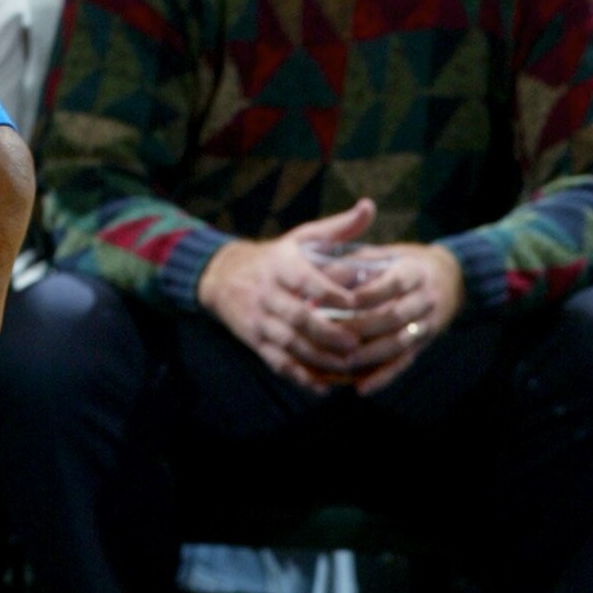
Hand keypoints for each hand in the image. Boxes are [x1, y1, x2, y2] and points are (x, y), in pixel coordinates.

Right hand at [196, 198, 379, 390]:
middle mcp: (267, 293)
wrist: (223, 276)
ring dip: (319, 359)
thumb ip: (338, 227)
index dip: (329, 292)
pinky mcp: (255, 341)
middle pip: (297, 317)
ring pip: (289, 344)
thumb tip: (369, 206)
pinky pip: (278, 363)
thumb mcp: (302, 237)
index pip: (305, 279)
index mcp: (281, 265)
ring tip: (347, 366)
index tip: (355, 303)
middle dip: (327, 333)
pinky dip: (300, 377)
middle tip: (355, 343)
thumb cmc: (277, 256)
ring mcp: (259, 320)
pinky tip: (323, 386)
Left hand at [327, 241, 466, 393]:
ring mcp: (426, 326)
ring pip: (398, 345)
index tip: (342, 301)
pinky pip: (403, 364)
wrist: (450, 279)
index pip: (393, 284)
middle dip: (363, 327)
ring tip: (340, 360)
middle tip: (331, 333)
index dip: (369, 294)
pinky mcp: (422, 346)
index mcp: (414, 272)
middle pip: (395, 317)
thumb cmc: (402, 263)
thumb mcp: (382, 255)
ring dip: (369, 355)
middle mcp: (424, 300)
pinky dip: (382, 378)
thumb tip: (315, 278)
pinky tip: (361, 387)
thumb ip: (352, 264)